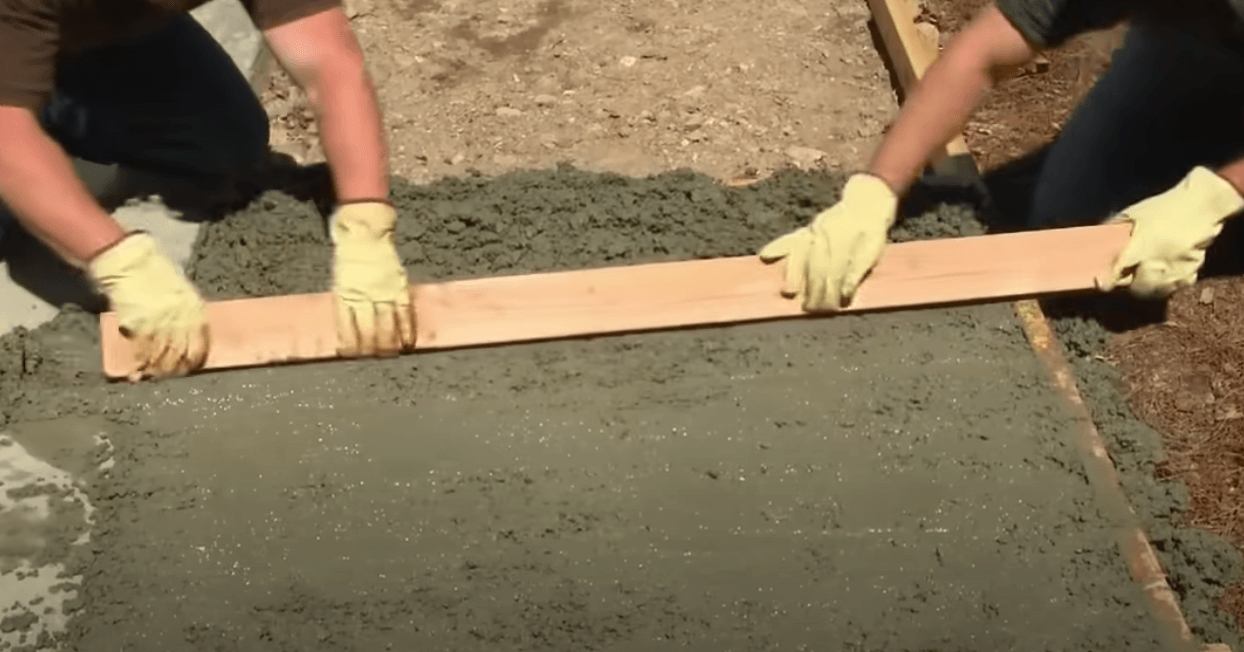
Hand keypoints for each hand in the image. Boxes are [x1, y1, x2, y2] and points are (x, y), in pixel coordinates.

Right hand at [87, 233, 208, 381]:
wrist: (130, 263)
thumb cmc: (156, 273)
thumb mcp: (181, 290)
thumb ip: (187, 310)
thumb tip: (191, 331)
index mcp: (194, 309)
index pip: (201, 342)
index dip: (197, 359)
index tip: (192, 367)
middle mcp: (180, 319)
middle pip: (182, 353)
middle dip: (179, 368)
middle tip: (174, 376)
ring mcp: (159, 324)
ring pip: (162, 356)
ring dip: (159, 370)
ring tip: (156, 377)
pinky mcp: (137, 326)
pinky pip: (141, 351)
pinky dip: (140, 364)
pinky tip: (138, 372)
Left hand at [330, 200, 416, 356]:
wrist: (365, 231)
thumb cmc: (349, 255)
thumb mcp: (338, 278)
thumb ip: (344, 301)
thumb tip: (347, 327)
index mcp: (344, 294)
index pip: (346, 327)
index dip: (349, 345)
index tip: (351, 356)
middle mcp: (363, 296)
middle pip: (368, 331)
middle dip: (370, 349)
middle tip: (373, 360)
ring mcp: (383, 292)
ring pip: (387, 326)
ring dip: (389, 345)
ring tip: (390, 356)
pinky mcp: (399, 287)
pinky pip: (405, 313)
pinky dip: (408, 330)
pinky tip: (409, 343)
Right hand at [758, 173, 898, 310]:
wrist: (867, 201)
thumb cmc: (872, 230)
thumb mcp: (875, 248)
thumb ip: (860, 269)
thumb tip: (846, 293)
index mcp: (846, 236)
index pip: (835, 270)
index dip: (832, 291)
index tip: (831, 308)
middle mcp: (826, 232)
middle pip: (816, 265)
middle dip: (813, 289)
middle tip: (810, 308)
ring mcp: (814, 230)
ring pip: (800, 253)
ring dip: (793, 274)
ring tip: (788, 292)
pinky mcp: (806, 230)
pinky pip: (789, 239)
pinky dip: (776, 247)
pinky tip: (765, 256)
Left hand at [1097, 167, 1243, 298]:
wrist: (1201, 205)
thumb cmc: (1165, 207)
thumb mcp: (1135, 213)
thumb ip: (1115, 225)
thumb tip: (1099, 235)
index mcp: (1139, 247)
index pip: (1118, 271)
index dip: (1108, 281)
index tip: (1102, 284)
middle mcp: (1156, 263)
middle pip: (1136, 287)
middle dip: (1128, 284)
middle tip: (1125, 277)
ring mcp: (1175, 270)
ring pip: (1156, 291)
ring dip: (1147, 287)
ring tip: (1142, 278)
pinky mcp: (1192, 271)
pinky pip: (1176, 287)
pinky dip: (1168, 285)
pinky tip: (1164, 276)